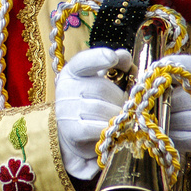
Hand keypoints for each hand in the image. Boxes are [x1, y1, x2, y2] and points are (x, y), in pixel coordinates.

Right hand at [55, 47, 132, 179]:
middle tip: (123, 105)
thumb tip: (124, 58)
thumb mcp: (102, 80)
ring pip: (103, 110)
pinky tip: (113, 129)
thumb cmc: (94, 102)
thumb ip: (115, 66)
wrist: (75, 133)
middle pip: (102, 88)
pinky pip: (99, 128)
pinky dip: (111, 129)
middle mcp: (66, 88)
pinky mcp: (73, 131)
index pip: (84, 61)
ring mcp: (67, 111)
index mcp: (73, 71)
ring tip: (119, 118)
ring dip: (118, 116)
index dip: (99, 57)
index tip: (113, 57)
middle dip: (119, 98)